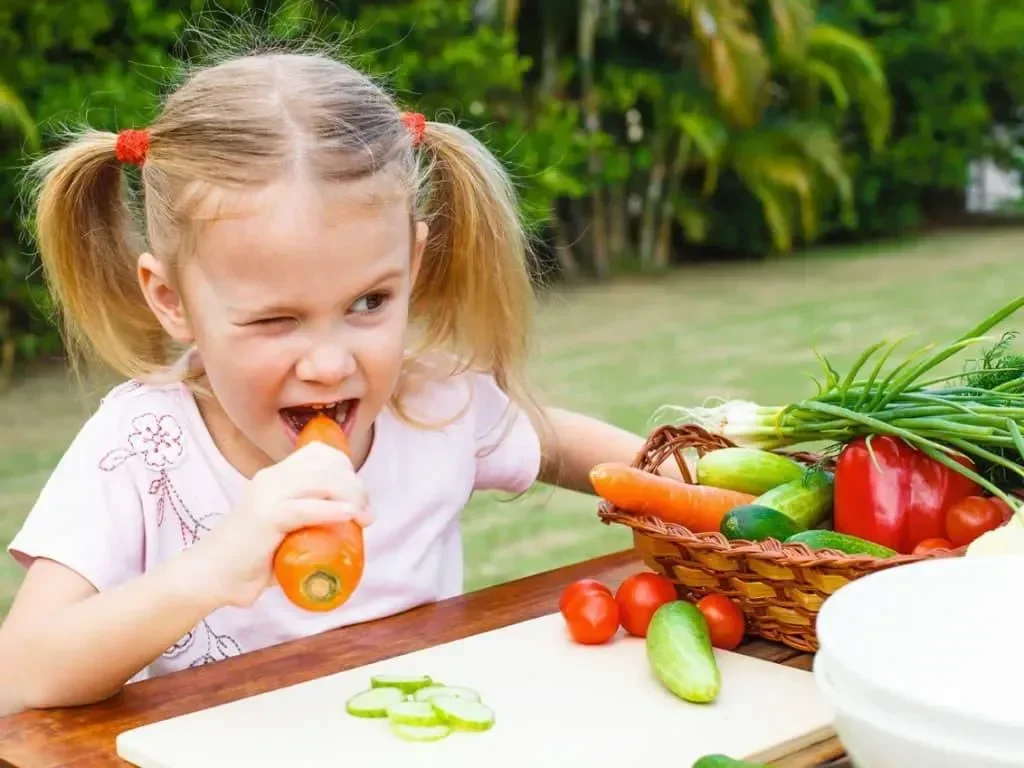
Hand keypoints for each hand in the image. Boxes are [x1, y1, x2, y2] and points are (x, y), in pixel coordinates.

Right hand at [182, 442, 372, 608]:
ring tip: (363, 518)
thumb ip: (306, 524)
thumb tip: (344, 533)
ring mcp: (268, 496)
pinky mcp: (266, 517)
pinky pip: (306, 508)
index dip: (347, 469)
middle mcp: (272, 478)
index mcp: (275, 477)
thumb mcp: (283, 530)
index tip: (359, 497)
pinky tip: (350, 516)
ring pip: (323, 481)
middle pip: (328, 465)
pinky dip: (333, 510)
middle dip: (356, 486)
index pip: (320, 454)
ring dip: (352, 497)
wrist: (208, 577)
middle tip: (366, 515)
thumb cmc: (248, 560)